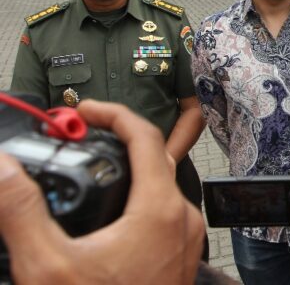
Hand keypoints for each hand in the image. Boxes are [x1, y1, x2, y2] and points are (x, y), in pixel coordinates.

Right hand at [0, 99, 204, 283]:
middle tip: (78, 134)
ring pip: (159, 184)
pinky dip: (134, 196)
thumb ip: (21, 211)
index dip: (110, 112)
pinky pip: (160, 210)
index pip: (143, 135)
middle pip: (154, 156)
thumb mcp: (47, 266)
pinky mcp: (179, 256)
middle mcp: (181, 219)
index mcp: (160, 209)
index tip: (80, 110)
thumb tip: (2, 169)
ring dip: (126, 168)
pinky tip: (106, 208)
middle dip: (115, 138)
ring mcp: (184, 238)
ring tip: (89, 163)